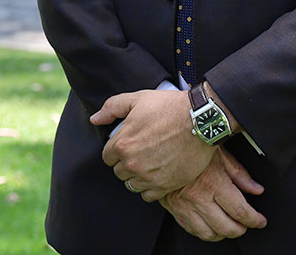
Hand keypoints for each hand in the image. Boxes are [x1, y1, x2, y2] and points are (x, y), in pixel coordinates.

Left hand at [92, 89, 213, 199]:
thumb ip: (112, 108)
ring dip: (137, 176)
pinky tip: (157, 174)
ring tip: (149, 163)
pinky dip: (150, 187)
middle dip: (126, 163)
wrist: (200, 121)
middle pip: (119, 172)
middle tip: (140, 152)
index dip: (116, 149)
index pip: (107, 157)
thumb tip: (95, 119)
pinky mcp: (165, 186)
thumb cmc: (169, 107)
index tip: (127, 144)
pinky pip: (148, 195)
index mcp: (123, 144)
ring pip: (132, 185)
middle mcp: (133, 164)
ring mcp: (149, 177)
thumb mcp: (137, 99)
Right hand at [161, 148, 266, 241]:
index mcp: (214, 183)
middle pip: (227, 228)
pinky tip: (210, 224)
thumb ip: (239, 174)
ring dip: (223, 234)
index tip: (260, 221)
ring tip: (229, 226)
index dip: (254, 220)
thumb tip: (256, 189)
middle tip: (247, 224)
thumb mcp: (220, 154)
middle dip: (241, 230)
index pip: (240, 211)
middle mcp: (199, 198)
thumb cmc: (192, 144)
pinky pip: (191, 230)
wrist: (160, 143)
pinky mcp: (174, 209)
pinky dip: (204, 232)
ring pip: (209, 234)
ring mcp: (184, 206)